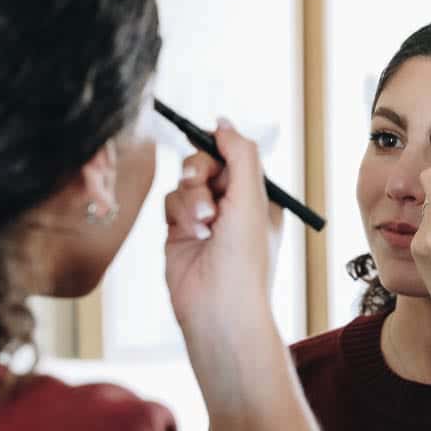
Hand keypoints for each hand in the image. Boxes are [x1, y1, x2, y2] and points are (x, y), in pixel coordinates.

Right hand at [164, 120, 283, 338]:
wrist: (219, 307)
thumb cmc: (245, 260)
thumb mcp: (251, 198)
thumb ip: (240, 154)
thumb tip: (223, 122)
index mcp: (259, 198)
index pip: (237, 156)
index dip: (222, 148)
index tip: (211, 141)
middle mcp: (233, 207)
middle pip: (207, 163)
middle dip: (202, 172)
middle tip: (203, 183)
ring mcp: (205, 219)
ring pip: (185, 182)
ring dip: (191, 198)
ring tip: (204, 225)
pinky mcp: (180, 231)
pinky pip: (171, 201)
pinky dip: (179, 214)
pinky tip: (192, 235)